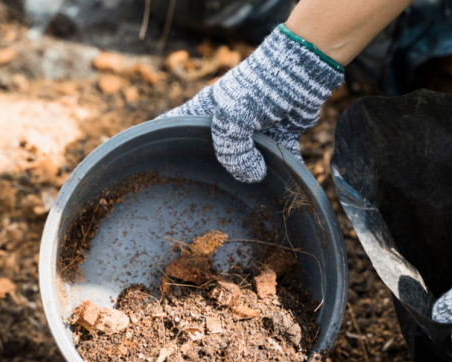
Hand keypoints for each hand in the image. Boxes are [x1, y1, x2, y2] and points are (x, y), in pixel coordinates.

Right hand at [162, 25, 343, 182]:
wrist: (301, 72)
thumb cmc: (257, 88)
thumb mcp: (233, 119)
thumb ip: (232, 152)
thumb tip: (251, 177)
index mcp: (206, 112)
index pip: (174, 126)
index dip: (160, 143)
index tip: (151, 166)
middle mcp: (227, 122)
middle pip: (213, 152)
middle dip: (211, 173)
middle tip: (204, 196)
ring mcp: (253, 130)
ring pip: (247, 160)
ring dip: (251, 176)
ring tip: (246, 198)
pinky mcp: (280, 135)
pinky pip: (279, 158)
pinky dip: (284, 170)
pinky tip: (283, 187)